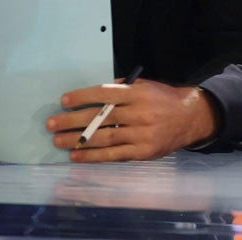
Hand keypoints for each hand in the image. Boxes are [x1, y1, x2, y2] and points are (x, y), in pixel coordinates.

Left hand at [46, 79, 218, 161]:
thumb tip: (92, 96)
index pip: (105, 94)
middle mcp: (140, 113)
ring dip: (78, 141)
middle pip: (100, 118)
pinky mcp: (142, 152)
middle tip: (52, 124)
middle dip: (73, 121)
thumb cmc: (161, 99)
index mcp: (138, 93)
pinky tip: (76, 156)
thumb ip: (121, 89)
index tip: (64, 100)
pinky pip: (114, 155)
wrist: (189, 118)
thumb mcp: (145, 86)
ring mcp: (141, 135)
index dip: (83, 97)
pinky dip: (93, 156)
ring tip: (58, 141)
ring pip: (104, 138)